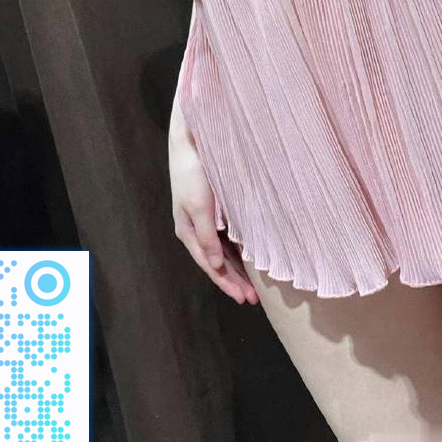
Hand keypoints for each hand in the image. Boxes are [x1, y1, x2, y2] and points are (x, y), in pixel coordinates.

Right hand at [168, 114, 259, 305]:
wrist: (191, 142)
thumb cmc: (193, 173)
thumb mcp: (199, 207)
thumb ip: (207, 237)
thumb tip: (215, 266)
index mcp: (188, 231)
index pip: (210, 265)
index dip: (226, 283)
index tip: (244, 298)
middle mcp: (195, 228)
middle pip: (216, 262)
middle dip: (233, 281)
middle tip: (253, 299)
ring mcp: (204, 218)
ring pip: (222, 251)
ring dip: (236, 269)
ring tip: (253, 285)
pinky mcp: (213, 208)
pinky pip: (226, 236)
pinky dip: (235, 251)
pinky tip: (247, 257)